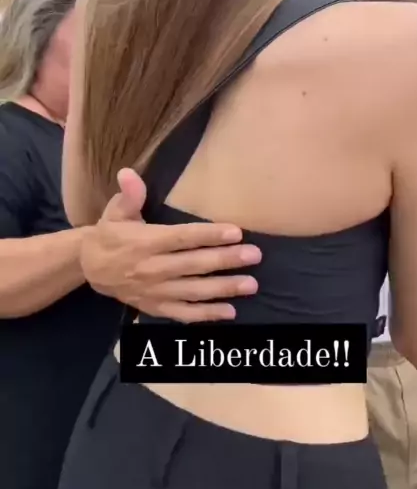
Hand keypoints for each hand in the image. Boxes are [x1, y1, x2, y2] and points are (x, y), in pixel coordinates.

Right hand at [81, 169, 260, 321]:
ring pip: (194, 291)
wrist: (90, 268)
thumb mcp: (116, 212)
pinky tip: (230, 312)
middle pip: (194, 265)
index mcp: (146, 242)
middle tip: (254, 255)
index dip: (209, 235)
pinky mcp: (156, 307)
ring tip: (250, 284)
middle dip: (226, 260)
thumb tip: (128, 173)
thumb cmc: (110, 235)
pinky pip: (184, 314)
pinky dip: (206, 315)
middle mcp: (153, 268)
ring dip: (224, 289)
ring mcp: (155, 291)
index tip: (236, 232)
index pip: (182, 238)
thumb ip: (129, 195)